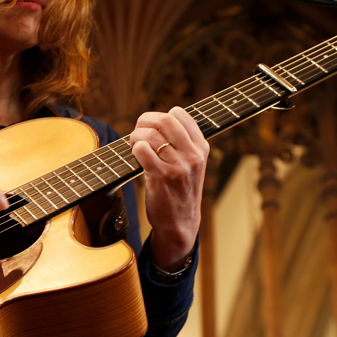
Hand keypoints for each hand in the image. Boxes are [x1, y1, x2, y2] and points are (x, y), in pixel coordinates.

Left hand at [129, 107, 208, 271]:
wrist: (180, 222)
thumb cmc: (181, 190)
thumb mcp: (193, 164)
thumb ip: (183, 142)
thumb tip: (157, 119)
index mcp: (201, 147)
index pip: (180, 114)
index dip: (160, 116)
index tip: (153, 126)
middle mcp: (192, 155)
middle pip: (165, 120)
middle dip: (145, 121)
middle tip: (138, 131)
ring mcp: (178, 166)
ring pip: (150, 135)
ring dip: (135, 136)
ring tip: (134, 145)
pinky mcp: (161, 177)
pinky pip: (142, 150)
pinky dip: (134, 148)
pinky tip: (136, 156)